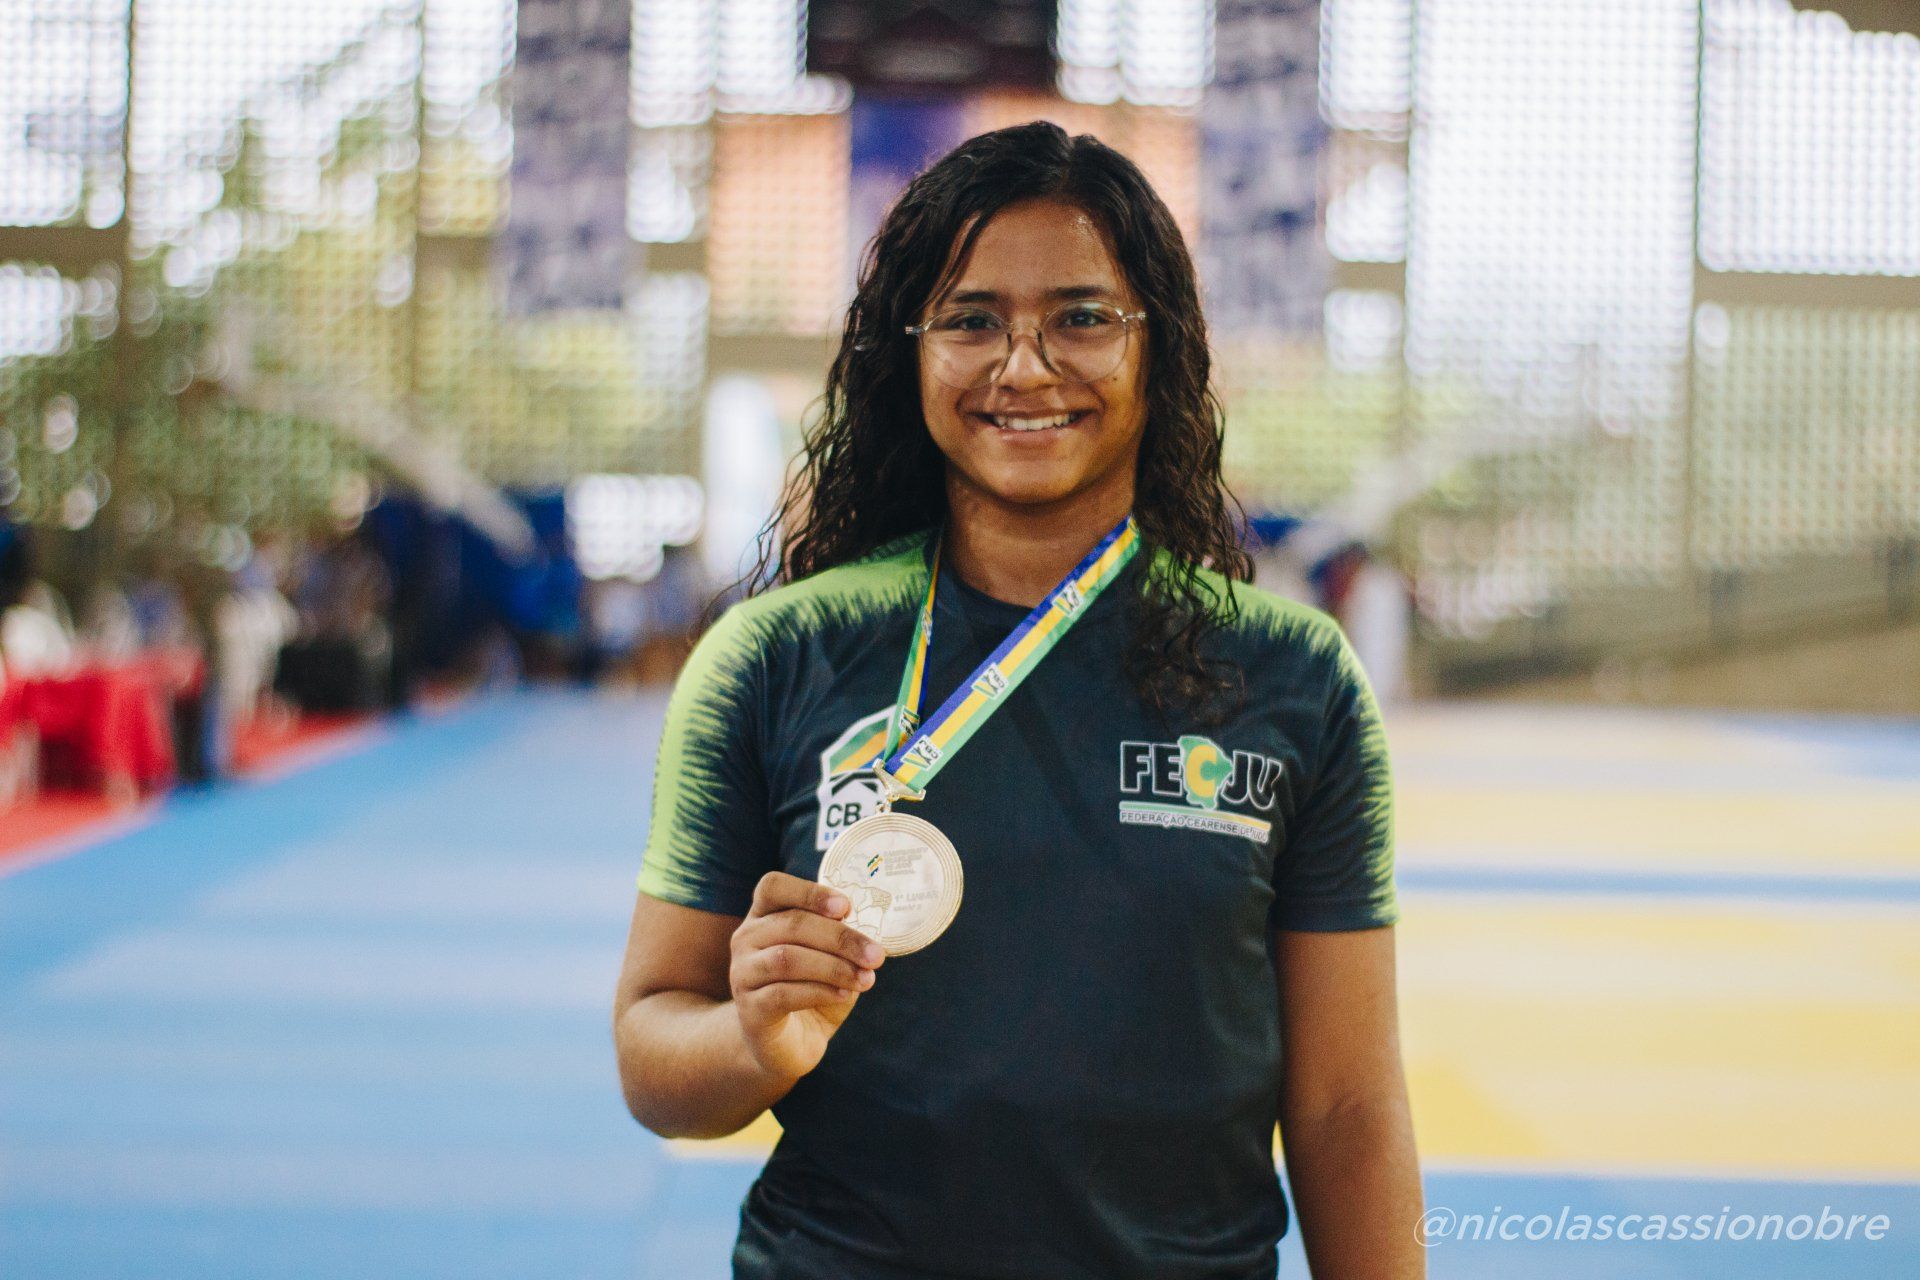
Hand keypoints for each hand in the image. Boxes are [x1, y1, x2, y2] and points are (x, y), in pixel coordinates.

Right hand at [729, 871, 884, 1081]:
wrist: (788, 1045)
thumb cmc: (812, 990)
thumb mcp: (830, 958)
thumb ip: (840, 941)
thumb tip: (869, 935)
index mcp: (764, 916)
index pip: (773, 887)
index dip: (809, 892)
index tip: (846, 907)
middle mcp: (746, 939)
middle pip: (791, 924)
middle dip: (841, 938)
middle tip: (876, 955)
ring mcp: (742, 974)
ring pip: (787, 959)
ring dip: (833, 967)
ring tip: (866, 979)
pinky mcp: (749, 1010)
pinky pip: (783, 994)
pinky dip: (820, 992)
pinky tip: (845, 995)